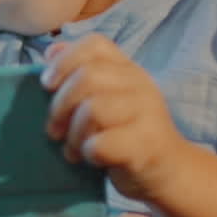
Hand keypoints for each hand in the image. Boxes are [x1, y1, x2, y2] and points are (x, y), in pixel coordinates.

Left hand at [40, 35, 189, 199]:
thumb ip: (81, 74)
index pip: (95, 44)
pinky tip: (91, 159)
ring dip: (73, 134)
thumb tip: (51, 53)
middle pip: (86, 77)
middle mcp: (140, 84)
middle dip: (60, 105)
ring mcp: (147, 113)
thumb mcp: (106, 98)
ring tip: (73, 149)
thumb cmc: (126, 135)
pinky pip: (100, 143)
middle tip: (54, 129)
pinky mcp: (146, 145)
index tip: (48, 85)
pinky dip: (87, 152)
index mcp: (127, 69)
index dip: (64, 61)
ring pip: (92, 109)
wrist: (168, 172)